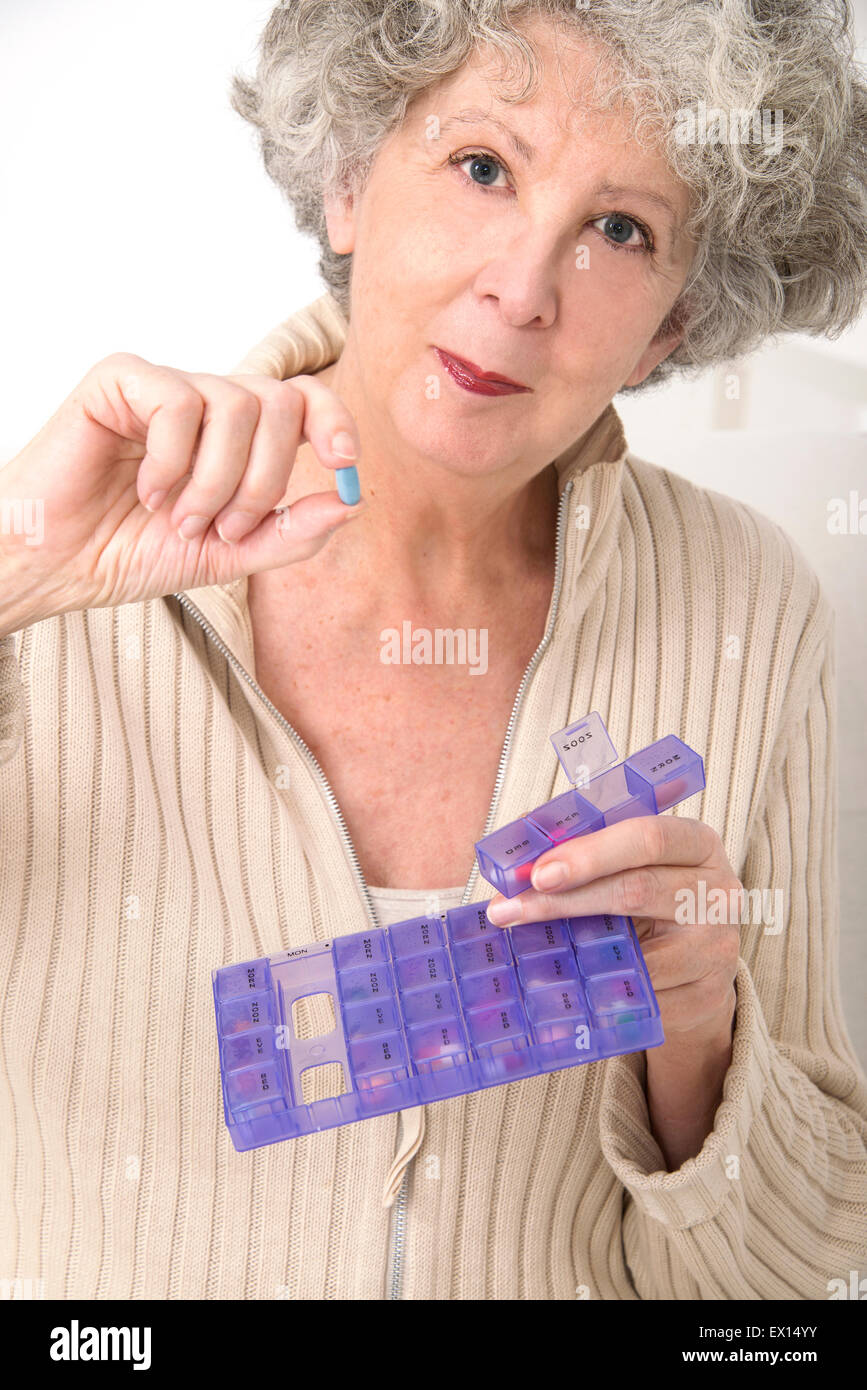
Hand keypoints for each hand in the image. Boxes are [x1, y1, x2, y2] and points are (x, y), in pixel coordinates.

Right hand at [0, 353, 363, 636]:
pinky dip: (172, 461)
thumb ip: (290, 533)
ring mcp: (165, 386)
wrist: (57, 564)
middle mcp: (207, 401)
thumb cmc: (131, 553)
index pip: (304, 399)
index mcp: (237, 436)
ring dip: (215, 481)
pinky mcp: (121, 379)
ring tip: (178, 519)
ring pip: (236, 404)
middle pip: (280, 402)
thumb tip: (350, 503)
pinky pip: (180, 402)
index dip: (333, 420)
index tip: (345, 462)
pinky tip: (146, 491)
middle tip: (226, 528)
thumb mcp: (228, 556)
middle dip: (265, 478)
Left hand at [485, 815, 740, 1041]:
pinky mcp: (708, 995)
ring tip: (522, 950)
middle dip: (564, 899)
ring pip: (637, 951)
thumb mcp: (631, 868)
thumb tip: (513, 866)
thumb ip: (583, 856)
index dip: (590, 853)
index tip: (538, 871)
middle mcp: (717, 892)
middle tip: (510, 908)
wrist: (699, 970)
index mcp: (698, 844)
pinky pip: (643, 997)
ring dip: (571, 953)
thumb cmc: (652, 905)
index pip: (648, 837)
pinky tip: (566, 989)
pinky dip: (600, 993)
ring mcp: (718, 947)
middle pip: (636, 889)